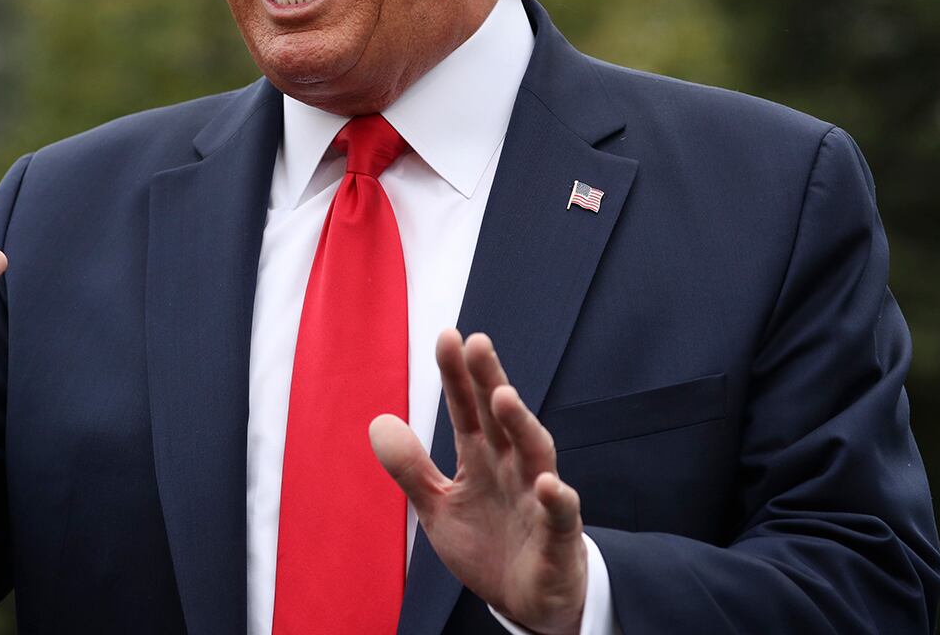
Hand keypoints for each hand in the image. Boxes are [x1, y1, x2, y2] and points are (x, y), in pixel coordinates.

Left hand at [370, 330, 585, 634]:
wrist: (525, 602)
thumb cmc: (487, 544)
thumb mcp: (438, 507)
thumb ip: (411, 468)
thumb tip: (378, 422)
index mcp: (482, 458)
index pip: (468, 409)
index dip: (458, 376)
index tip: (447, 336)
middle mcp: (513, 468)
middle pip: (502, 418)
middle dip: (490, 381)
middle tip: (477, 343)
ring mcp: (537, 499)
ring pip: (535, 454)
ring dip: (521, 425)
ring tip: (503, 397)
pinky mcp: (558, 536)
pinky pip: (561, 514)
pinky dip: (557, 499)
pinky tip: (547, 483)